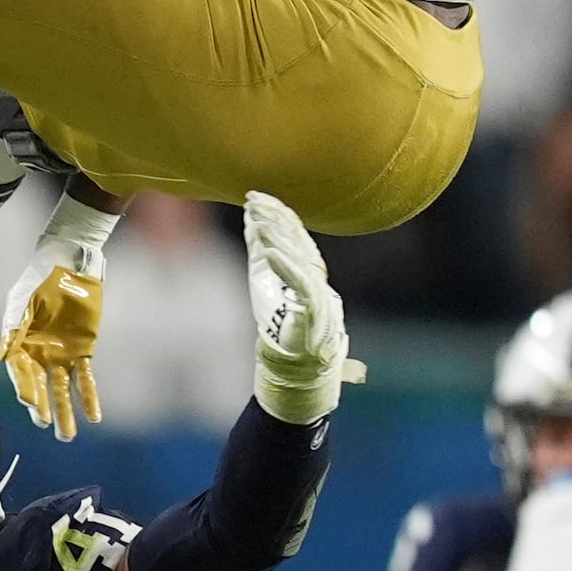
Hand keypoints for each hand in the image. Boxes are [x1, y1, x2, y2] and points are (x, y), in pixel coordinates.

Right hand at [0, 189, 117, 439]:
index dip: (26, 388)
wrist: (70, 264)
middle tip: (46, 425)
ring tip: (67, 435)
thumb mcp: (23, 302)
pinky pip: (86, 379)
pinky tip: (93, 416)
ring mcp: (61, 355)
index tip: (31, 404)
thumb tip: (5, 355)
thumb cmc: (40, 280)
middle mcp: (38, 354)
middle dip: (43, 407)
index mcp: (19, 344)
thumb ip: (14, 328)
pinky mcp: (83, 352)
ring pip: (61, 390)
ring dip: (64, 411)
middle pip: (40, 387)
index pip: (21, 373)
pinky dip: (89, 397)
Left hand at [244, 189, 363, 422]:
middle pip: (297, 241)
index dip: (278, 214)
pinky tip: (268, 251)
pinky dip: (285, 266)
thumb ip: (266, 257)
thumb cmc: (286, 332)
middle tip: (254, 198)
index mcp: (308, 271)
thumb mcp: (271, 287)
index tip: (257, 196)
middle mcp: (316, 278)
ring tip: (257, 217)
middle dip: (276, 218)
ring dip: (277, 236)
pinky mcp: (314, 312)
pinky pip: (300, 284)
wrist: (301, 373)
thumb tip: (253, 224)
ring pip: (299, 257)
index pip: (295, 236)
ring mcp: (318, 293)